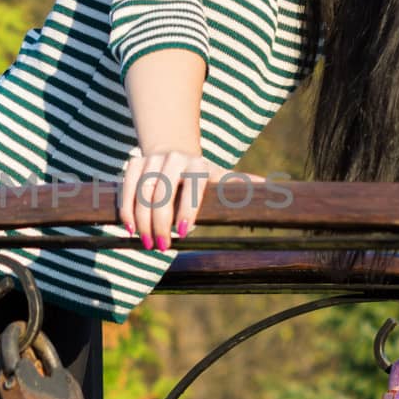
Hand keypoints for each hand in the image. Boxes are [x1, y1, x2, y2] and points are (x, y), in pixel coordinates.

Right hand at [118, 147, 240, 249]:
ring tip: (146, 242)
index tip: (184, 233)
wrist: (173, 151)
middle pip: (163, 192)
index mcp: (199, 164)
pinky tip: (130, 229)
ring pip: (143, 192)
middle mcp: (175, 158)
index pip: (193, 186)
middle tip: (161, 246)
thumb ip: (238, 185)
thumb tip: (270, 187)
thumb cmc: (199, 175)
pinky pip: (127, 187)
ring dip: (143, 220)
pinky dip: (127, 209)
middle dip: (161, 222)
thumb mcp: (218, 179)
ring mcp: (152, 159)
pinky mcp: (135, 163)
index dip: (188, 209)